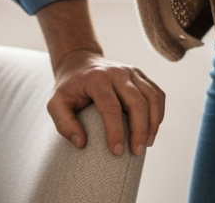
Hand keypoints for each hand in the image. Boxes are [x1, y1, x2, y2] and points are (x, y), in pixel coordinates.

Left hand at [48, 49, 164, 155]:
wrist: (79, 62)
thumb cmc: (68, 88)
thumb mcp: (56, 103)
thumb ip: (63, 123)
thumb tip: (81, 143)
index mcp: (96, 78)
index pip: (110, 107)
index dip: (115, 131)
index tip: (116, 152)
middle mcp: (117, 72)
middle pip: (137, 102)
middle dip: (139, 130)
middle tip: (136, 152)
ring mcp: (131, 71)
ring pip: (152, 97)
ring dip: (152, 123)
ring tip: (146, 144)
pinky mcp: (140, 75)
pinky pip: (157, 94)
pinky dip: (158, 113)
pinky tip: (152, 129)